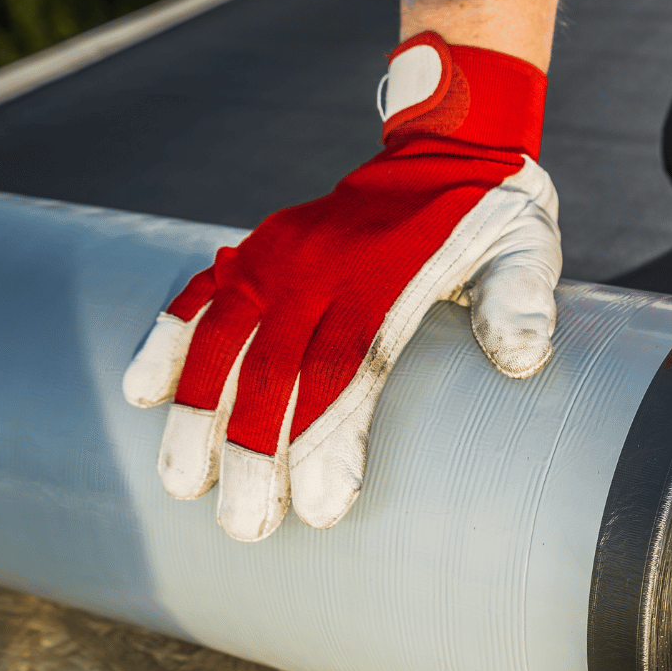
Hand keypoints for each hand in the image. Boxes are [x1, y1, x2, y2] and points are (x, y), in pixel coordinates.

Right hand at [123, 31, 559, 540]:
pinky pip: (203, 290)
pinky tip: (142, 391)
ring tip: (180, 483)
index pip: (346, 365)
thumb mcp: (529, 248)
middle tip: (243, 526)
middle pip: (276, 366)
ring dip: (197, 410)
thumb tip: (520, 359)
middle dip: (252, 451)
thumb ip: (521, 299)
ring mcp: (285, 251)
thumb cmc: (493, 214)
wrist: (447, 144)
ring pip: (224, 335)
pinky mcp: (263, 245)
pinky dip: (169, 337)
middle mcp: (326, 263)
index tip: (315, 509)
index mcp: (390, 272)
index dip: (326, 439)